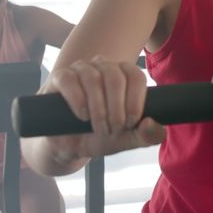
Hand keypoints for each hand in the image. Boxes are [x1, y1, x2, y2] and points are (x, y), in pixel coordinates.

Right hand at [41, 57, 164, 166]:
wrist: (68, 145)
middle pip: (115, 76)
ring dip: (98, 107)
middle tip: (114, 129)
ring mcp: (80, 69)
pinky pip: (70, 80)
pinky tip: (82, 115)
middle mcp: (103, 67)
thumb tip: (152, 124)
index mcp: (123, 75)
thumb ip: (146, 136)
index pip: (136, 76)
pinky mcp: (60, 77)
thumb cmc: (100, 135)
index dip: (136, 100)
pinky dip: (78, 99)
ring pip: (93, 78)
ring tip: (99, 127)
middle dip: (117, 108)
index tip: (131, 123)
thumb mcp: (126, 140)